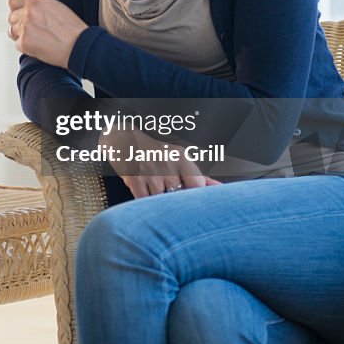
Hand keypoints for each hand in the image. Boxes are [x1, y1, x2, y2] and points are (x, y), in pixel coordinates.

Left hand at [7, 0, 87, 67]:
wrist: (80, 45)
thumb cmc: (70, 27)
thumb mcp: (54, 6)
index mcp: (36, 0)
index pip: (13, 1)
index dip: (16, 10)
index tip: (23, 17)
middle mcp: (28, 11)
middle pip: (11, 17)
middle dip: (19, 24)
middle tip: (36, 31)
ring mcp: (25, 26)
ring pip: (12, 31)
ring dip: (21, 36)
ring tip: (39, 39)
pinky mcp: (24, 42)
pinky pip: (17, 44)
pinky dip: (26, 47)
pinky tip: (40, 46)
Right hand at [104, 130, 221, 198]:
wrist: (124, 141)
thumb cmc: (154, 154)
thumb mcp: (177, 159)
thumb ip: (199, 176)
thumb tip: (219, 190)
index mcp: (181, 157)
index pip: (198, 185)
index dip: (195, 197)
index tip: (191, 201)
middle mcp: (167, 163)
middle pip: (179, 195)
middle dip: (174, 200)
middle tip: (169, 195)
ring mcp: (150, 172)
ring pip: (161, 201)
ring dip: (158, 201)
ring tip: (154, 190)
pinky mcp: (134, 179)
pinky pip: (145, 201)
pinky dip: (145, 202)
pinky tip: (145, 193)